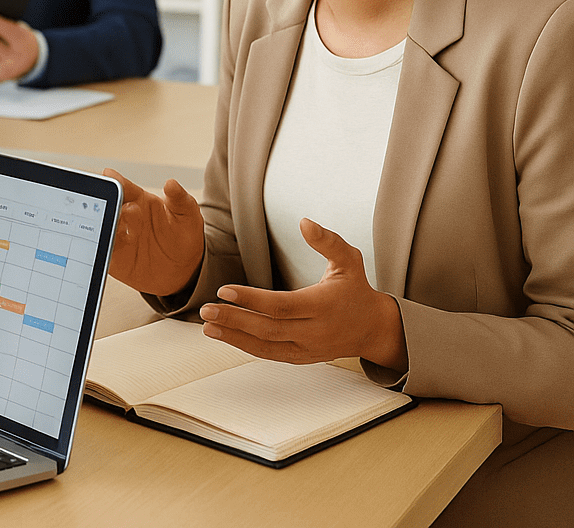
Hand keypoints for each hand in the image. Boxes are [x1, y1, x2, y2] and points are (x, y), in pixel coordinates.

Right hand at [106, 169, 204, 296]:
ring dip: (106, 223)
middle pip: (110, 205)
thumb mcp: (188, 215)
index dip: (117, 181)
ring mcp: (119, 236)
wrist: (183, 269)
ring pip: (105, 226)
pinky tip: (108, 244)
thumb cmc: (183, 236)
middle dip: (108, 201)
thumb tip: (171, 183)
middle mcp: (126, 217)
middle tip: (114, 202)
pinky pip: (105, 249)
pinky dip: (103, 246)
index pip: (125, 188)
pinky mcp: (116, 256)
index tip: (109, 175)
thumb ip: (180, 199)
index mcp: (140, 201)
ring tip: (113, 223)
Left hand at [199, 219, 405, 370]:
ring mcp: (309, 348)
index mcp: (323, 305)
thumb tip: (304, 222)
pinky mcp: (303, 357)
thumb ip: (327, 241)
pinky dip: (246, 347)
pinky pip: (270, 355)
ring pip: (266, 346)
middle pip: (269, 329)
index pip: (282, 305)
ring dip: (234, 337)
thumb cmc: (356, 289)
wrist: (375, 328)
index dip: (251, 299)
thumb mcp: (348, 260)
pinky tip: (225, 336)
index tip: (224, 290)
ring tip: (207, 327)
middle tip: (206, 310)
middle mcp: (315, 331)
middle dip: (234, 320)